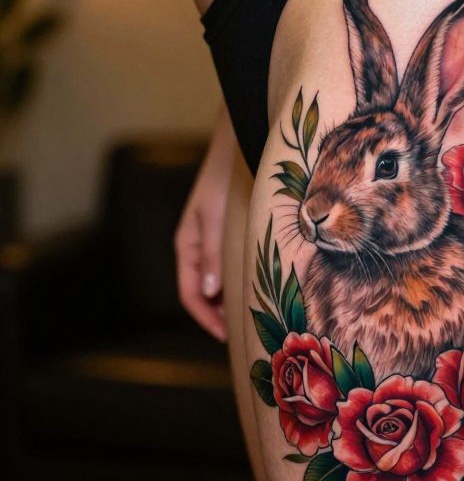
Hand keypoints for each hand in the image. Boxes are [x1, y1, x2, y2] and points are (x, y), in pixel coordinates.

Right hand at [175, 106, 235, 341]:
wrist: (238, 143)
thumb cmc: (224, 177)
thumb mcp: (215, 217)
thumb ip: (212, 253)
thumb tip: (211, 293)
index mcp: (187, 244)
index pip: (191, 295)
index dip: (207, 320)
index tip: (227, 337)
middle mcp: (197, 245)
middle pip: (204, 293)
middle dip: (220, 316)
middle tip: (246, 334)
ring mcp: (212, 240)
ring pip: (218, 281)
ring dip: (231, 300)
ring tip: (254, 316)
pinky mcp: (228, 232)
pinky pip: (229, 266)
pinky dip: (239, 281)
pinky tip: (259, 286)